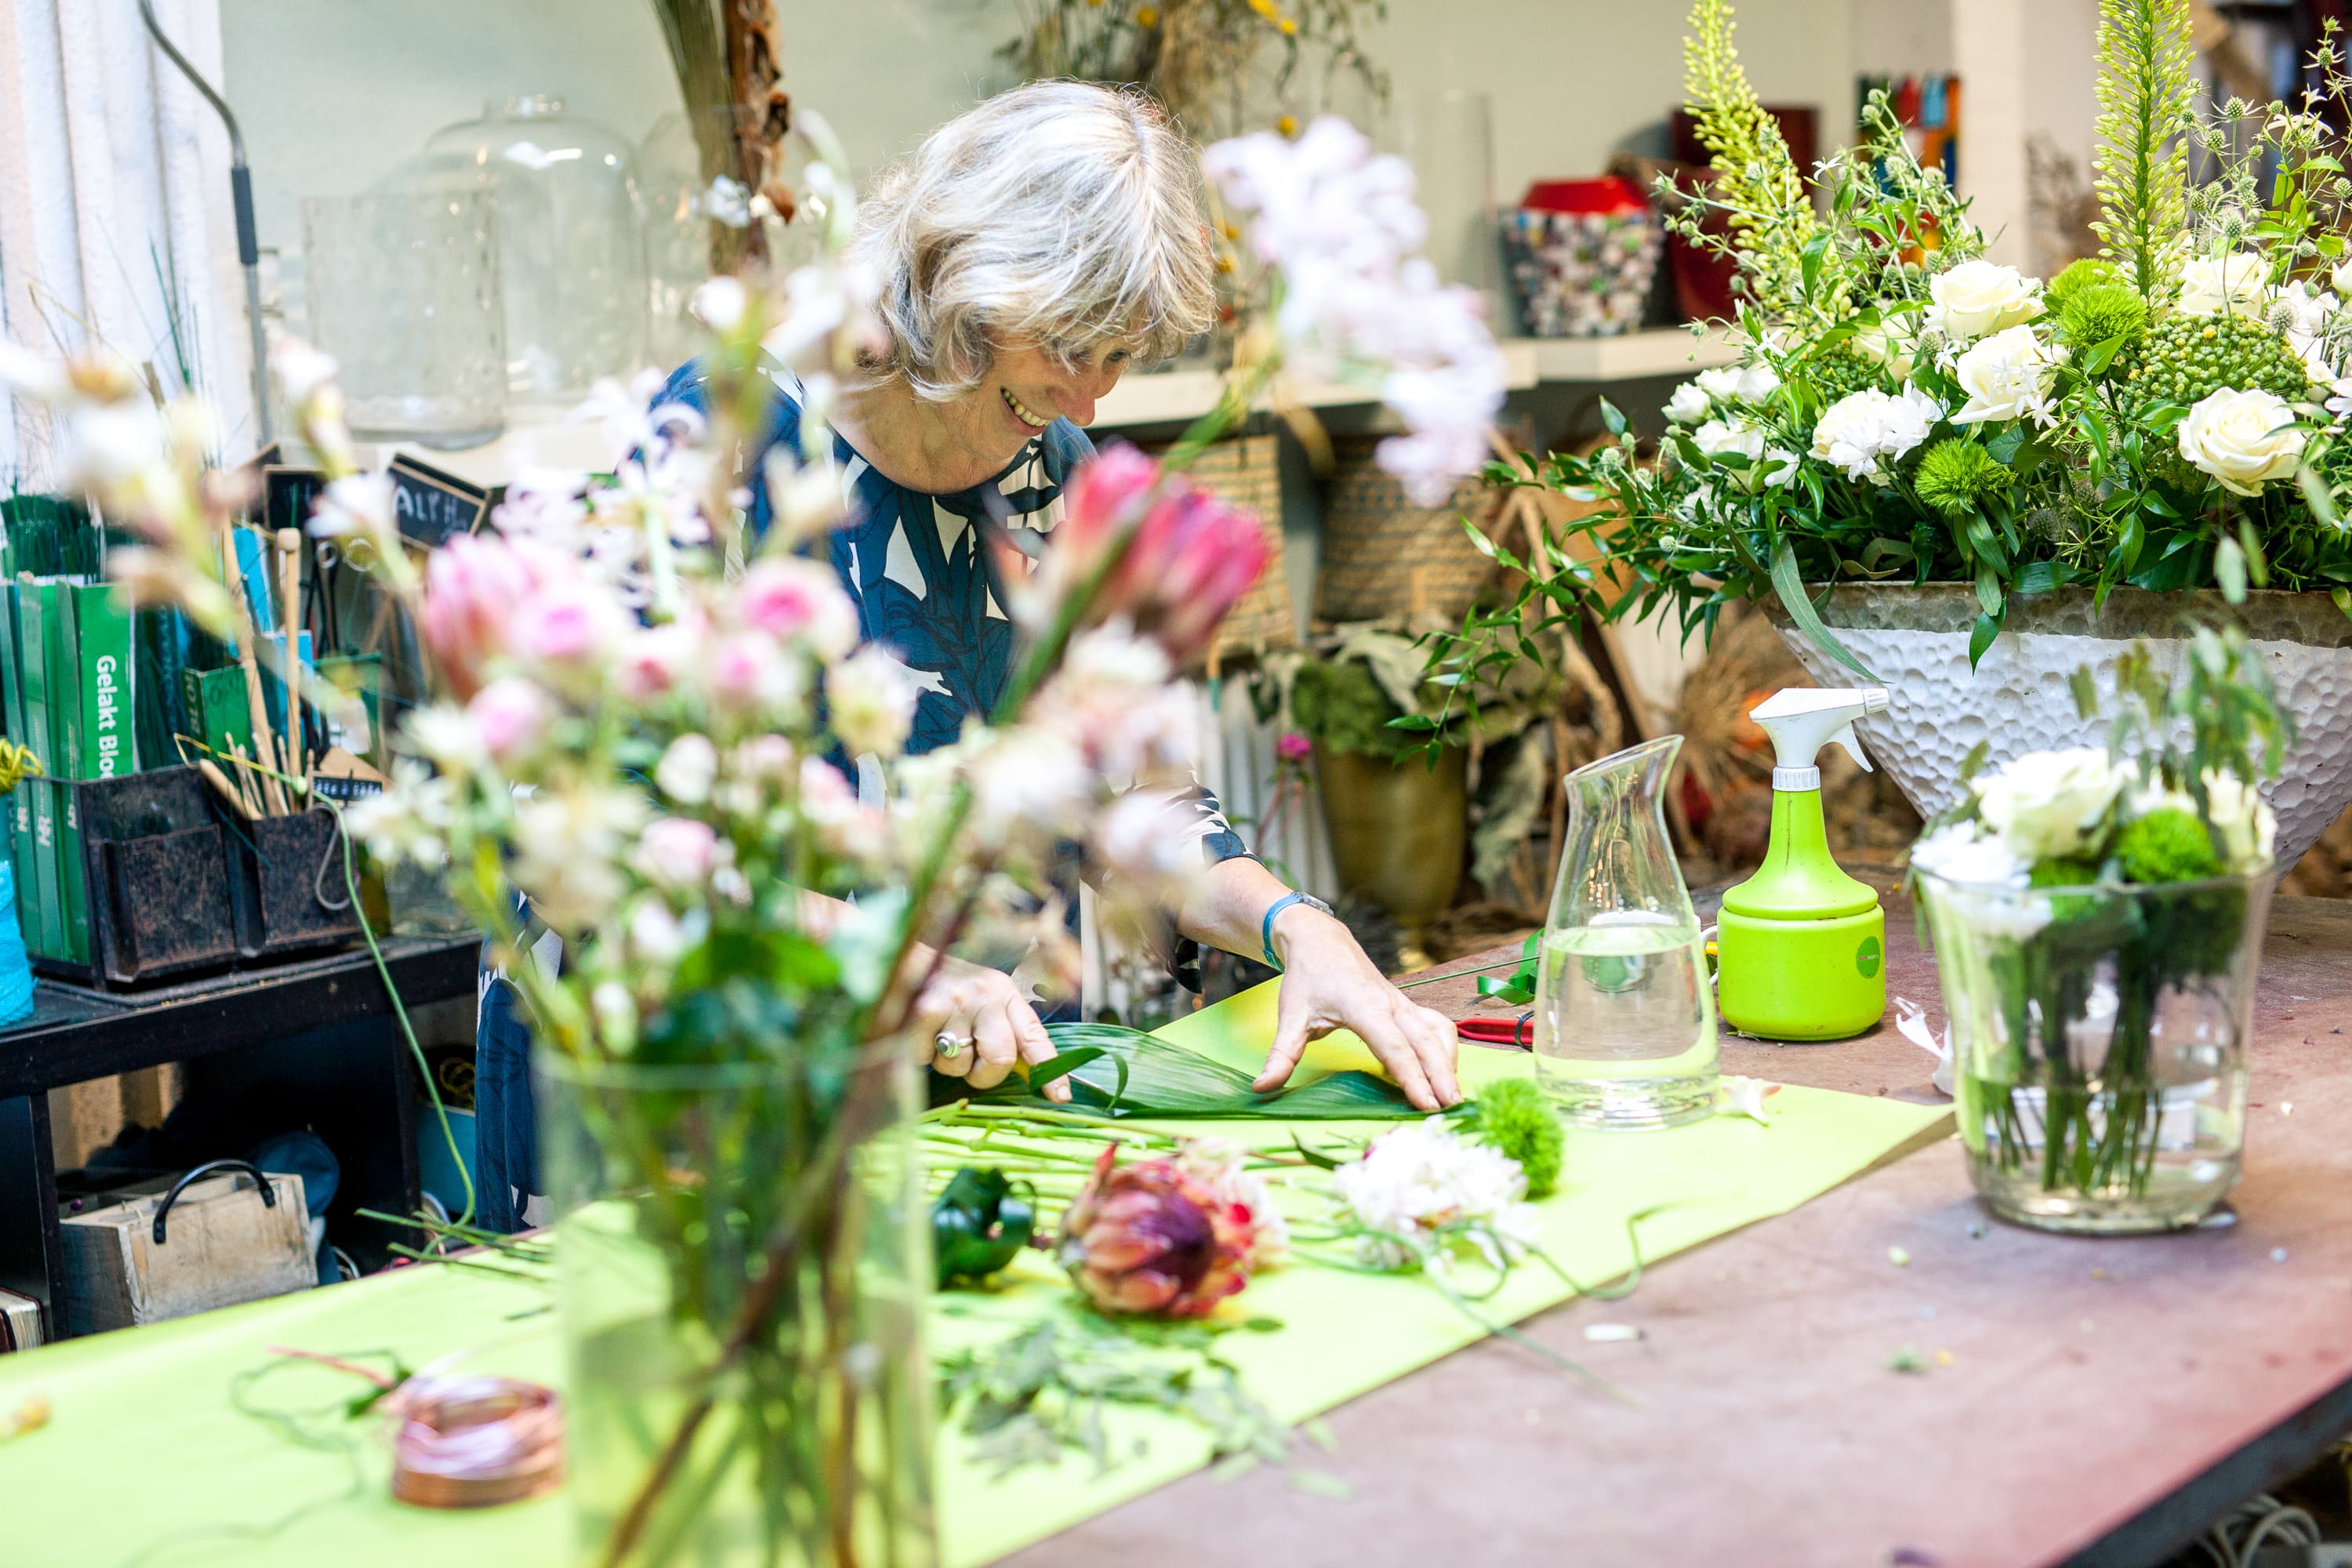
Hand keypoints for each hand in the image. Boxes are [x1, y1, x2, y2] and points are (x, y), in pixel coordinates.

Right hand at [910, 956, 1069, 1102]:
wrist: (897, 954)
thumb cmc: (944, 987)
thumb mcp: (982, 1001)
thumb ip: (1005, 1032)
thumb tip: (1028, 1075)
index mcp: (1004, 991)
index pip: (1034, 1035)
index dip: (1049, 1069)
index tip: (1061, 1096)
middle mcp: (984, 993)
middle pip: (1001, 1059)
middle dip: (983, 1074)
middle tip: (968, 1061)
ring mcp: (955, 1001)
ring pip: (959, 1066)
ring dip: (946, 1063)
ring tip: (936, 1034)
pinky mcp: (924, 1010)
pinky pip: (928, 1060)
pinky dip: (920, 1055)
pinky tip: (918, 1031)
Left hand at [1253, 905, 1461, 1110]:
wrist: (1320, 939)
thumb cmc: (1306, 977)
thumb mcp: (1291, 1016)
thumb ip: (1281, 1055)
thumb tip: (1261, 1089)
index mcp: (1363, 1007)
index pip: (1394, 1048)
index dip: (1412, 1078)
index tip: (1426, 1105)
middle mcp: (1390, 1004)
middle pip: (1425, 1043)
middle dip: (1441, 1076)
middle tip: (1452, 1109)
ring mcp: (1401, 1002)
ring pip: (1437, 1031)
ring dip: (1448, 1062)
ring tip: (1452, 1096)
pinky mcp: (1405, 1004)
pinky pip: (1435, 1024)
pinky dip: (1445, 1047)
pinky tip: (1443, 1069)